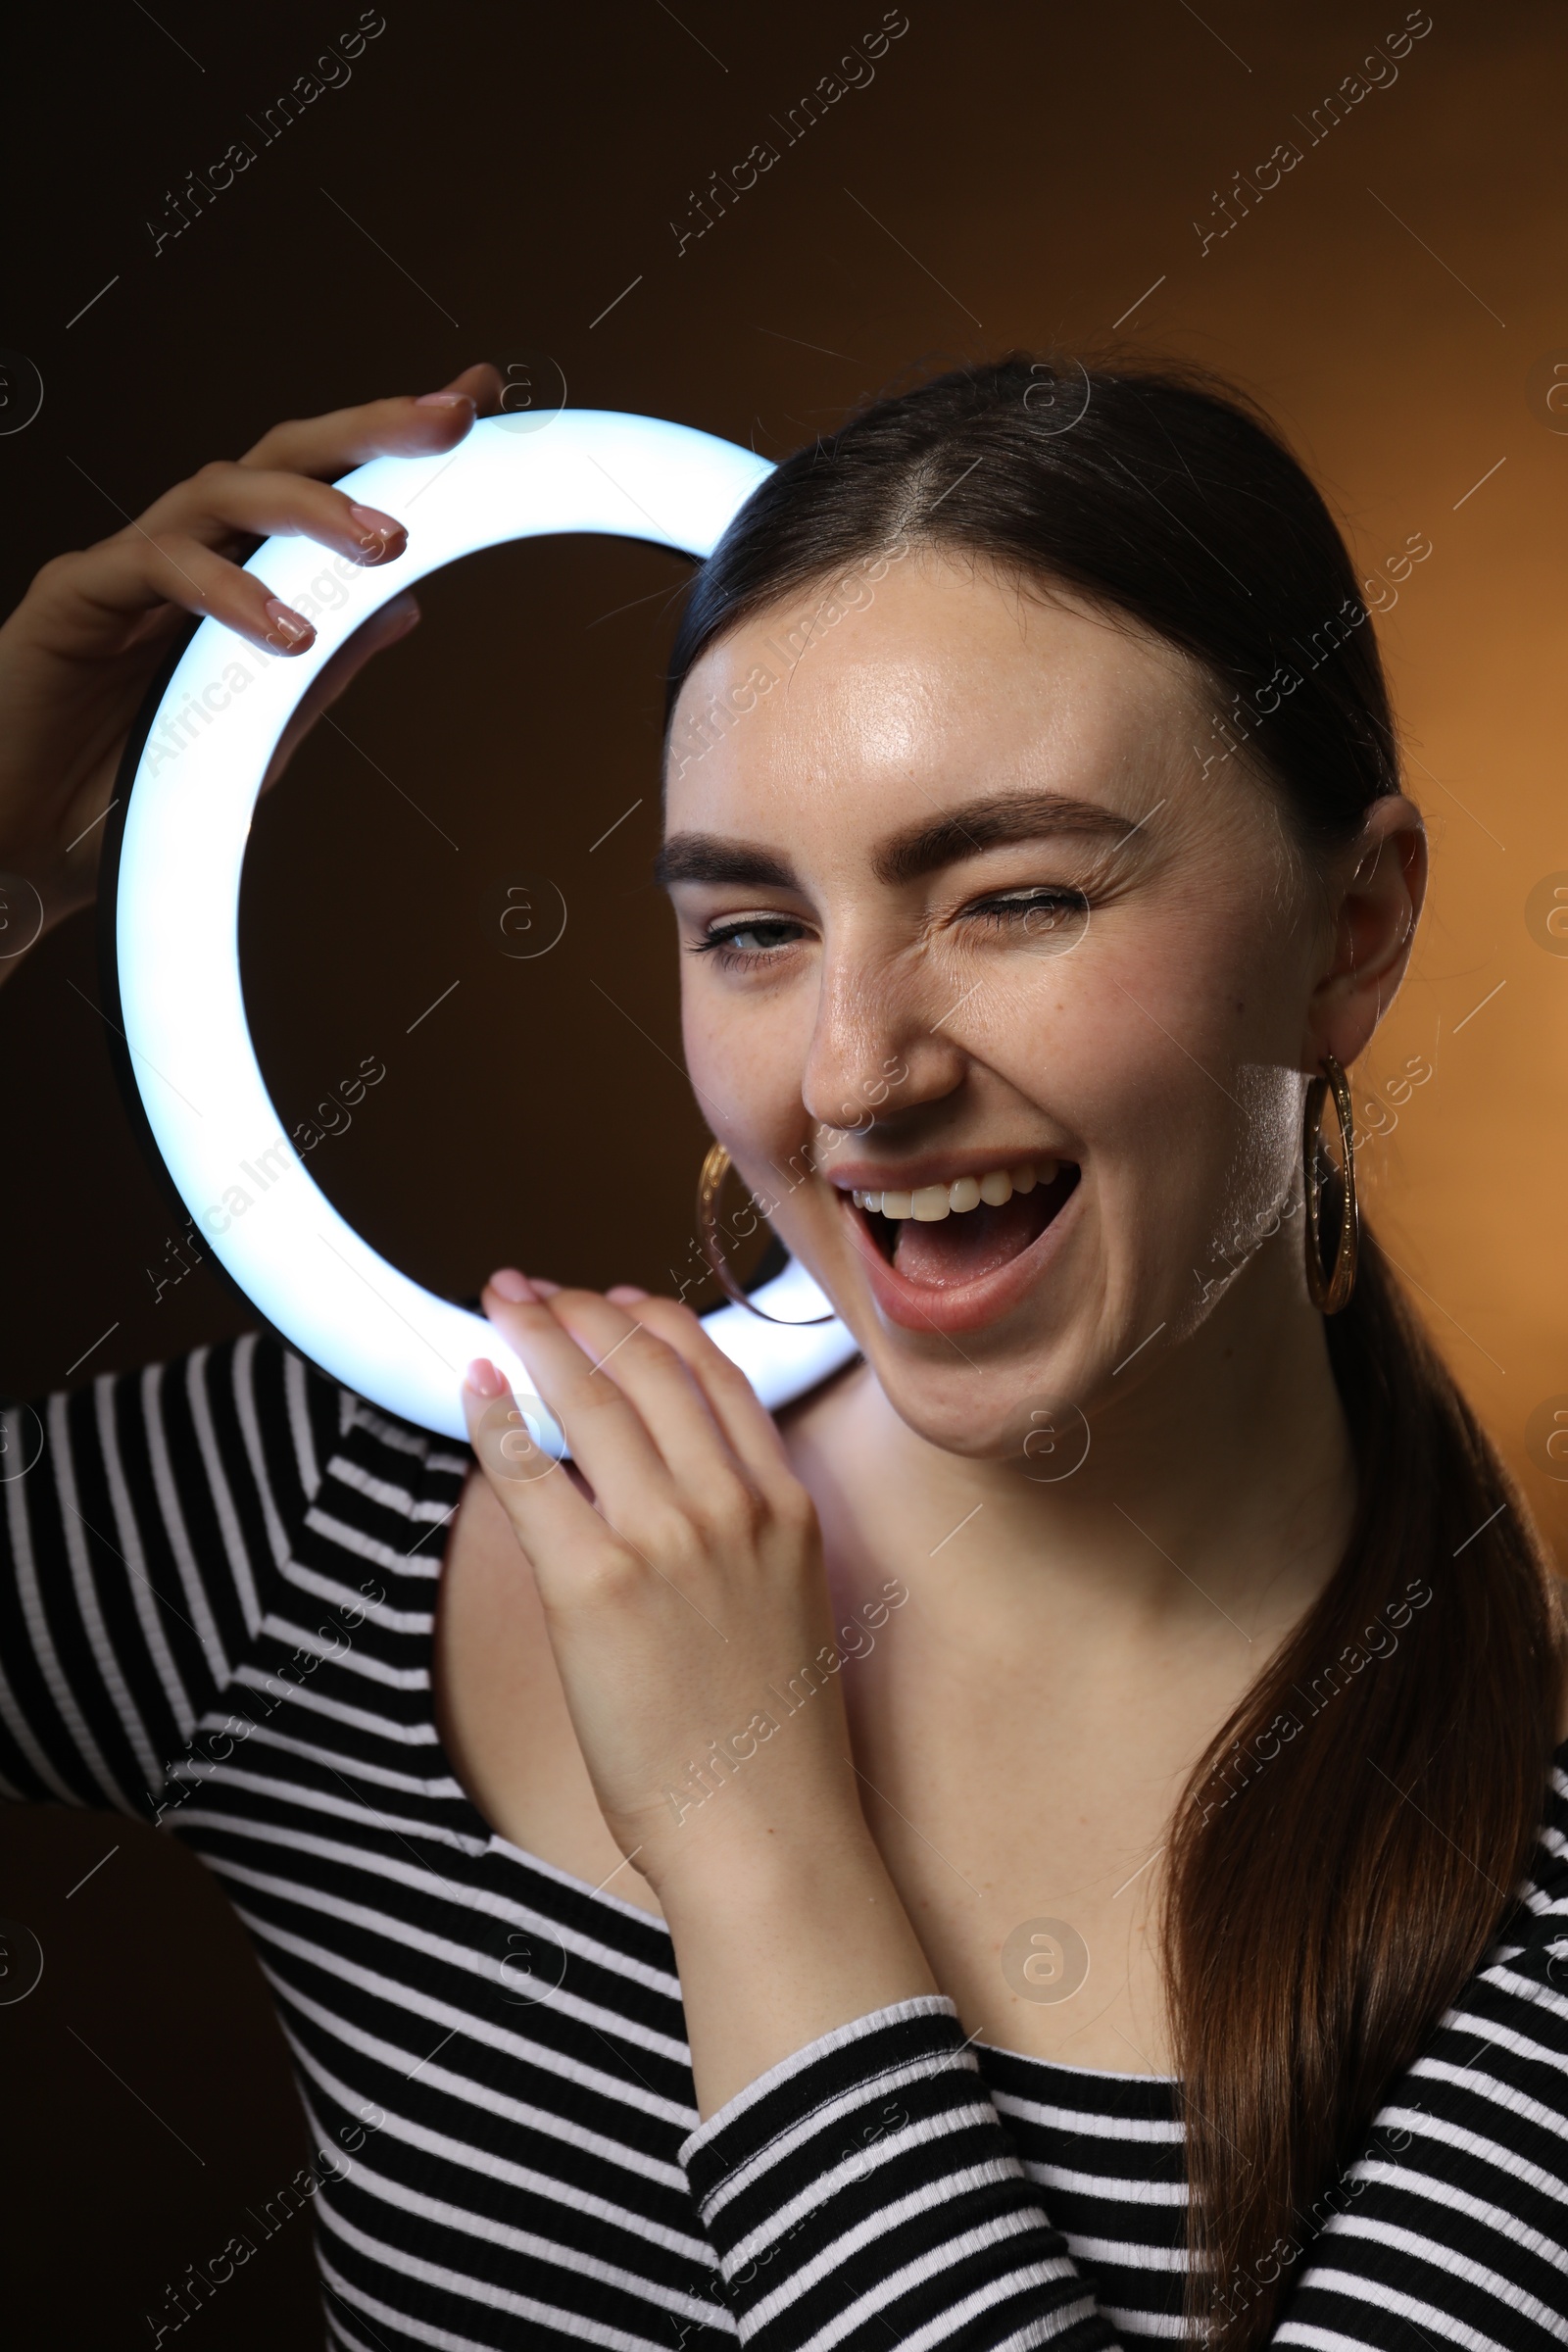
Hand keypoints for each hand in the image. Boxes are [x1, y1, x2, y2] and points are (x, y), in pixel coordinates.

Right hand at [0, 362, 502, 971]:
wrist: (20, 849)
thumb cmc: (124, 795)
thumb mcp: (252, 738)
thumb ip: (322, 672)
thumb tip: (407, 607)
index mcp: (233, 577)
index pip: (319, 485)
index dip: (391, 443)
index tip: (474, 399)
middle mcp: (185, 552)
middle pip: (281, 458)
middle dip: (370, 430)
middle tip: (452, 421)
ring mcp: (129, 567)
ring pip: (222, 490)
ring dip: (313, 506)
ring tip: (387, 542)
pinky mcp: (77, 595)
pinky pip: (161, 567)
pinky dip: (230, 593)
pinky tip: (285, 633)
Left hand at [463, 1270, 938, 2115]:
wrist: (766, 1833)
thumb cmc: (776, 1746)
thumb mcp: (791, 1607)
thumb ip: (747, 1533)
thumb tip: (675, 1489)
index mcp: (786, 1506)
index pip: (717, 1374)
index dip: (658, 1320)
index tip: (618, 1299)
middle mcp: (730, 1504)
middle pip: (647, 1365)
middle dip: (584, 1311)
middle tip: (537, 1288)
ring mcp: (664, 1538)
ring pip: (589, 1397)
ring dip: (539, 1336)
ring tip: (503, 1306)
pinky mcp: (592, 1584)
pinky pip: (530, 1472)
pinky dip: (498, 1416)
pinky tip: (475, 1383)